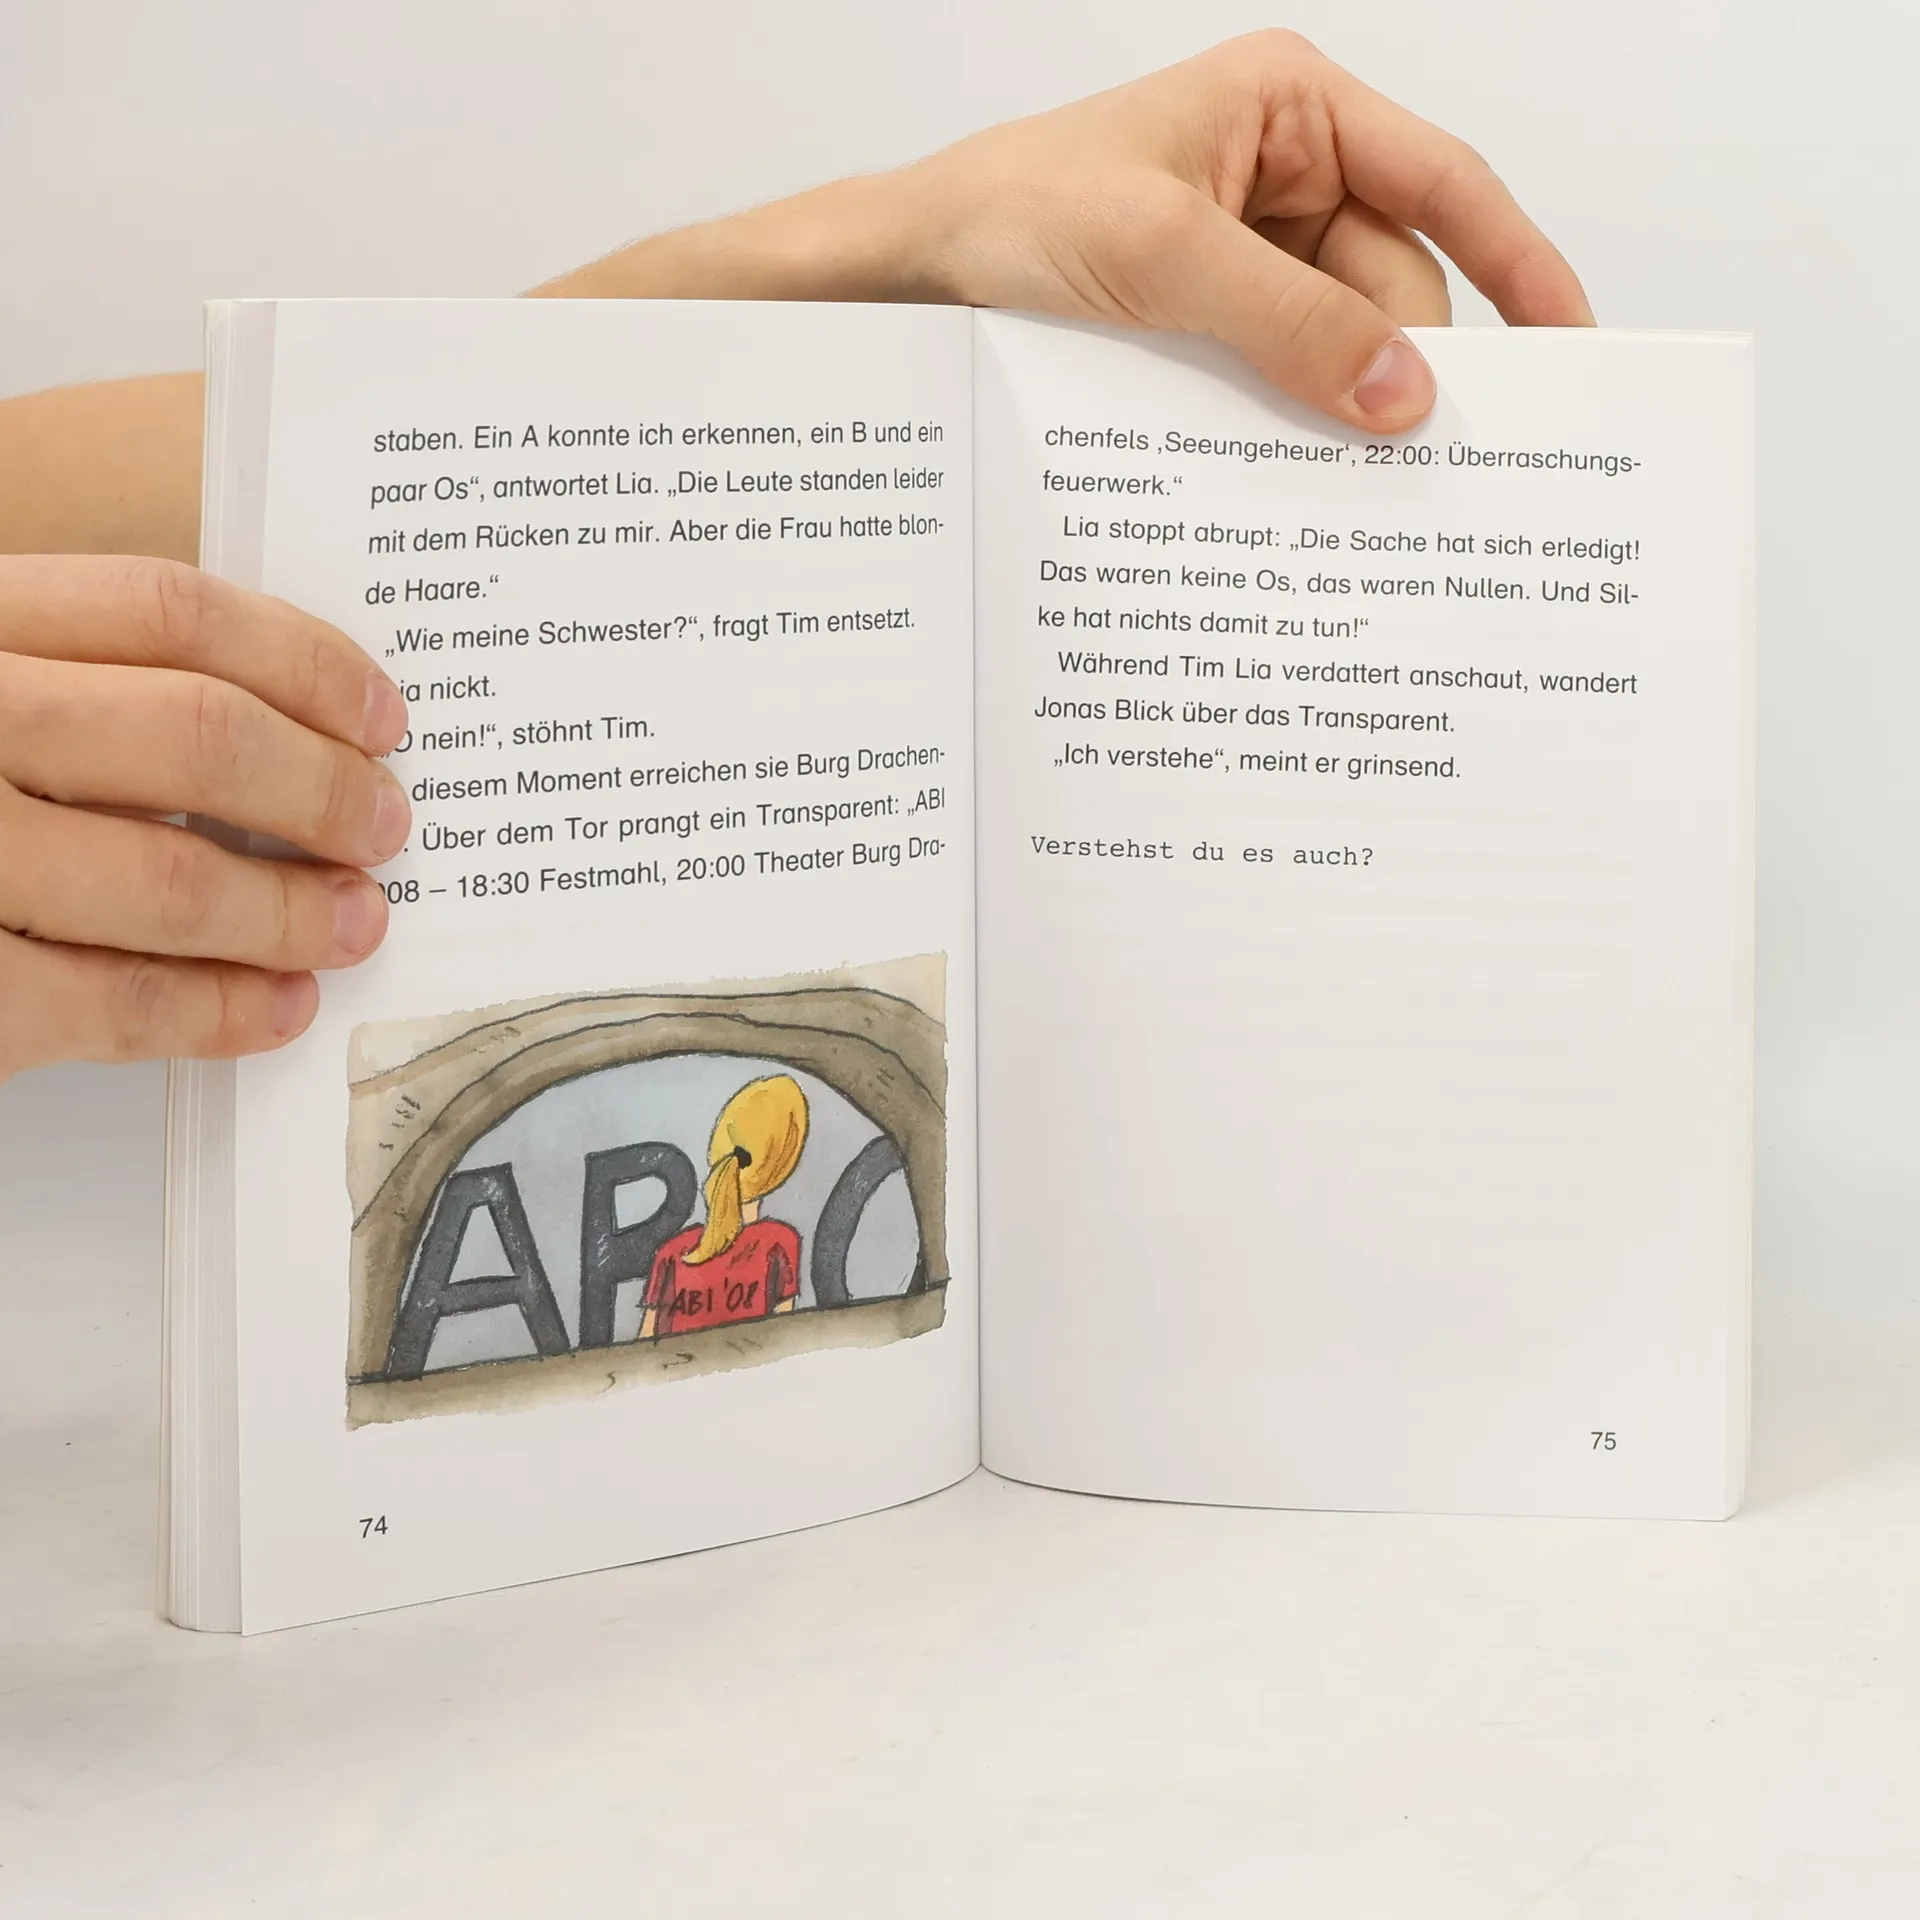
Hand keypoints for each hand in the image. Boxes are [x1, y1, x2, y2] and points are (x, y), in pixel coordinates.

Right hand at [0, 555, 410, 1078]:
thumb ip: (65, 676)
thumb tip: (274, 729)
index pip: (170, 609)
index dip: (307, 662)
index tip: (381, 715)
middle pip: (196, 735)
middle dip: (323, 792)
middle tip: (386, 826)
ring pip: (169, 880)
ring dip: (291, 912)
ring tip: (354, 923)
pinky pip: (102, 1005)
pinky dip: (211, 1015)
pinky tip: (272, 1010)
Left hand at [543, 31, 1591, 431]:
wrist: (892, 286)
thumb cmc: (1003, 220)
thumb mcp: (1162, 262)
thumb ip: (1293, 328)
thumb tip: (1405, 399)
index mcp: (1289, 113)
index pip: (1444, 186)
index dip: (1521, 267)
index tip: (1575, 352)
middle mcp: (1278, 180)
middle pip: (1392, 290)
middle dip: (1403, 373)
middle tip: (1435, 471)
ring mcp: (1238, 263)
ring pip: (1334, 351)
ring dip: (1333, 415)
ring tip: (1342, 489)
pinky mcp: (1199, 334)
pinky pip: (1275, 384)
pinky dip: (1283, 432)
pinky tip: (1284, 480)